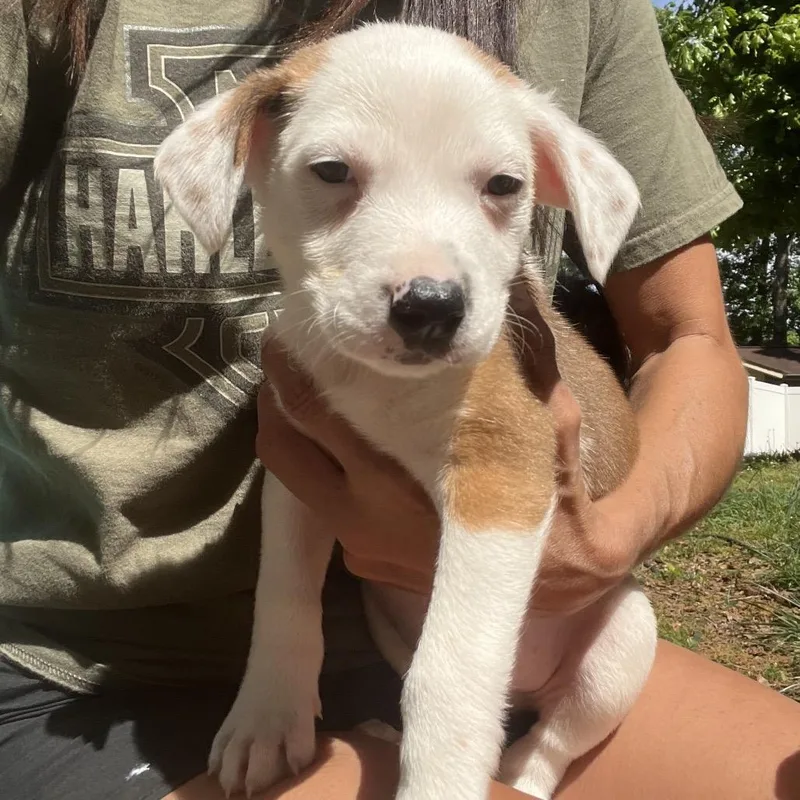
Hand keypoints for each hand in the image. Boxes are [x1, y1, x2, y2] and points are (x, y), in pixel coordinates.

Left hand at [258, 291, 640, 612]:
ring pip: (293, 476)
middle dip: (275, 390)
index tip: (289, 327)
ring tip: (296, 384)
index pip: (316, 414)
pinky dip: (317, 464)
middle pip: (284, 444)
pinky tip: (337, 437)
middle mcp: (363, 518)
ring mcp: (358, 545)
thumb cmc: (556, 503)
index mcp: (398, 480)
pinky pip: (320, 505)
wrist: (561, 588)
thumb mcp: (551, 424)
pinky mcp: (363, 562)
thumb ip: (524, 358)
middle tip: (282, 345)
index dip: (292, 368)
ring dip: (287, 427)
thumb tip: (513, 283)